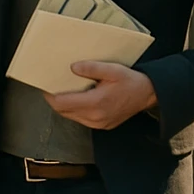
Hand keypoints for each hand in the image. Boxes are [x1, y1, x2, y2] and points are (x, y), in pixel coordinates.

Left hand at [43, 62, 157, 130]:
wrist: (147, 95)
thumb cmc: (130, 81)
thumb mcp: (113, 70)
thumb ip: (92, 68)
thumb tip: (73, 67)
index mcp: (96, 103)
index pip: (62, 103)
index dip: (50, 95)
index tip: (45, 85)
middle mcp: (94, 117)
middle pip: (63, 111)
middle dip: (55, 99)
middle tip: (52, 85)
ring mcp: (97, 124)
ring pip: (71, 116)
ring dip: (65, 105)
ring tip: (64, 90)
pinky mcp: (101, 126)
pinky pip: (80, 119)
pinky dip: (75, 109)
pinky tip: (78, 98)